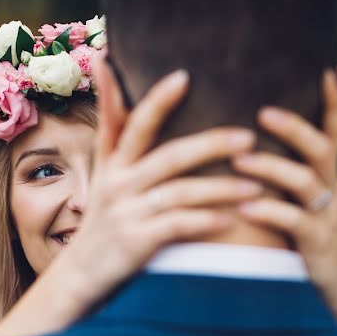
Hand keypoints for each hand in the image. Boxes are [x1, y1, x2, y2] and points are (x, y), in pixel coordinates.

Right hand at [51, 66, 260, 308]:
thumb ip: (113, 125)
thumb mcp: (104, 170)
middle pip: (169, 156)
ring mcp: (126, 213)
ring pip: (180, 193)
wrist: (80, 274)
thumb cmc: (104, 217)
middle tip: (248, 138)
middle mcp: (118, 183)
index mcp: (114, 162)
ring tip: (256, 187)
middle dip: (211, 145)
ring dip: (221, 189)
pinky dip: (204, 221)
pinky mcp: (135, 242)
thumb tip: (104, 61)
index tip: (183, 76)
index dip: (157, 100)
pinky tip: (229, 219)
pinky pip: (176, 226)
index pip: (134, 124)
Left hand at [232, 67, 336, 317]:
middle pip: (322, 149)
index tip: (334, 68)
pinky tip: (247, 209)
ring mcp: (327, 218)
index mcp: (327, 175)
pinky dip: (270, 213)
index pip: (333, 129)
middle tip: (262, 113)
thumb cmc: (304, 240)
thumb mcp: (304, 200)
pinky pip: (295, 224)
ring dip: (273, 169)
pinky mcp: (317, 247)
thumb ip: (292, 168)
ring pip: (306, 184)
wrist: (330, 294)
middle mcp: (331, 190)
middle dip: (295, 128)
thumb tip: (265, 139)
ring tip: (240, 162)